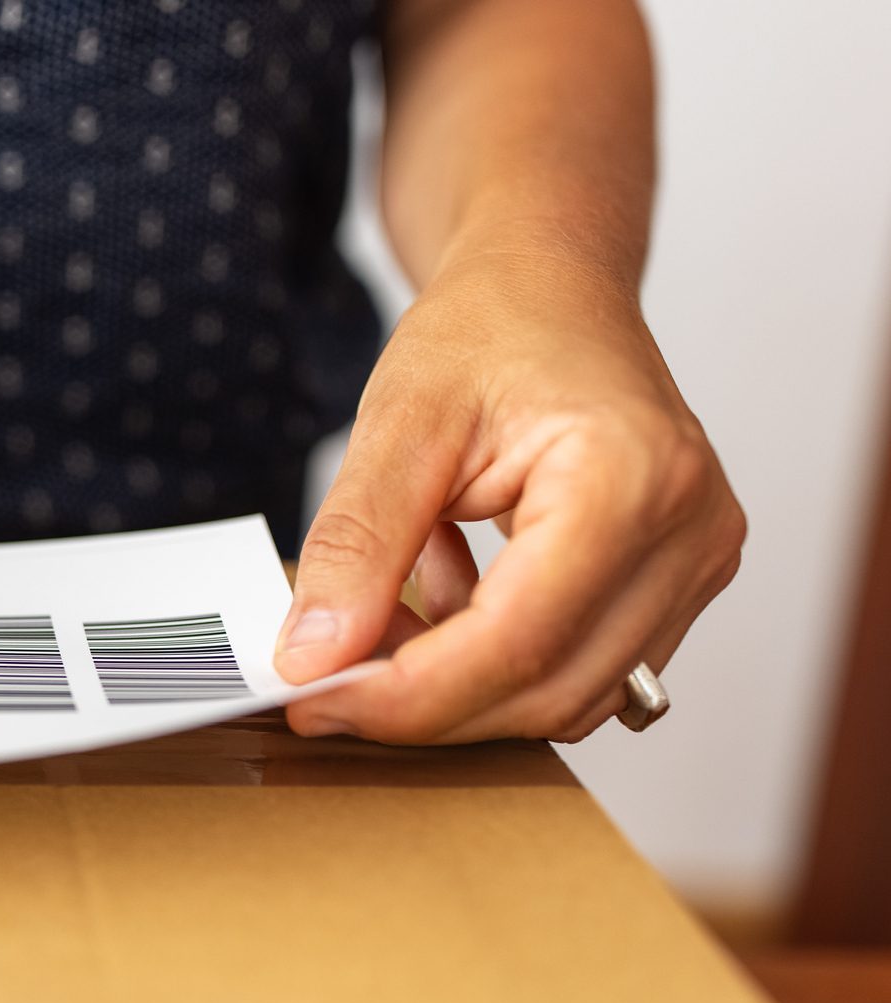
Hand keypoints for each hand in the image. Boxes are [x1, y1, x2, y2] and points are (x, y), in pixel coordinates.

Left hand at [273, 241, 744, 743]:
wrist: (552, 289)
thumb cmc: (490, 327)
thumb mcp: (399, 420)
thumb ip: (356, 544)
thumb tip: (312, 658)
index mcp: (632, 477)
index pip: (517, 641)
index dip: (408, 695)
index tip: (314, 701)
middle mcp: (690, 532)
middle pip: (548, 689)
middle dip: (423, 705)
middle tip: (322, 684)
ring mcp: (696, 564)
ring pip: (567, 700)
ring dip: (458, 690)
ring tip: (382, 621)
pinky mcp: (677, 584)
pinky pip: (580, 671)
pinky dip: (494, 666)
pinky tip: (442, 604)